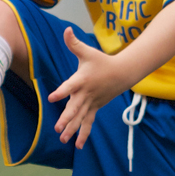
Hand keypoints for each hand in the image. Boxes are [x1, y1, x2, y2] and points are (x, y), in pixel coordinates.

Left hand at [48, 28, 132, 148]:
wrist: (123, 73)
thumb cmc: (102, 62)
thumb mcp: (88, 52)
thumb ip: (74, 43)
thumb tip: (66, 30)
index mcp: (82, 80)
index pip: (70, 86)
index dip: (61, 91)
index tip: (51, 97)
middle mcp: (86, 94)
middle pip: (75, 108)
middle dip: (66, 118)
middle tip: (57, 128)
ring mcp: (91, 103)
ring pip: (81, 118)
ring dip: (72, 129)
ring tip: (63, 139)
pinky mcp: (95, 108)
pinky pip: (88, 123)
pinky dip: (83, 134)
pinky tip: (76, 145)